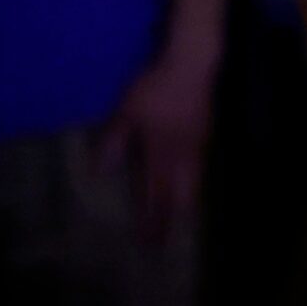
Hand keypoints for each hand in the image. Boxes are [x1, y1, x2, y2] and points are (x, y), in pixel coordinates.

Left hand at [91, 42, 216, 241]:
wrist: (193, 64)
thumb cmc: (156, 88)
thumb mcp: (127, 112)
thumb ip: (115, 142)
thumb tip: (101, 172)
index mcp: (162, 152)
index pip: (156, 193)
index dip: (151, 218)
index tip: (146, 241)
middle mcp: (183, 154)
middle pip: (181, 196)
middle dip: (171, 220)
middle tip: (164, 240)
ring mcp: (198, 144)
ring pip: (194, 184)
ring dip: (184, 205)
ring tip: (180, 220)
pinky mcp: (205, 133)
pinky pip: (199, 169)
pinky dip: (192, 185)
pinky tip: (189, 183)